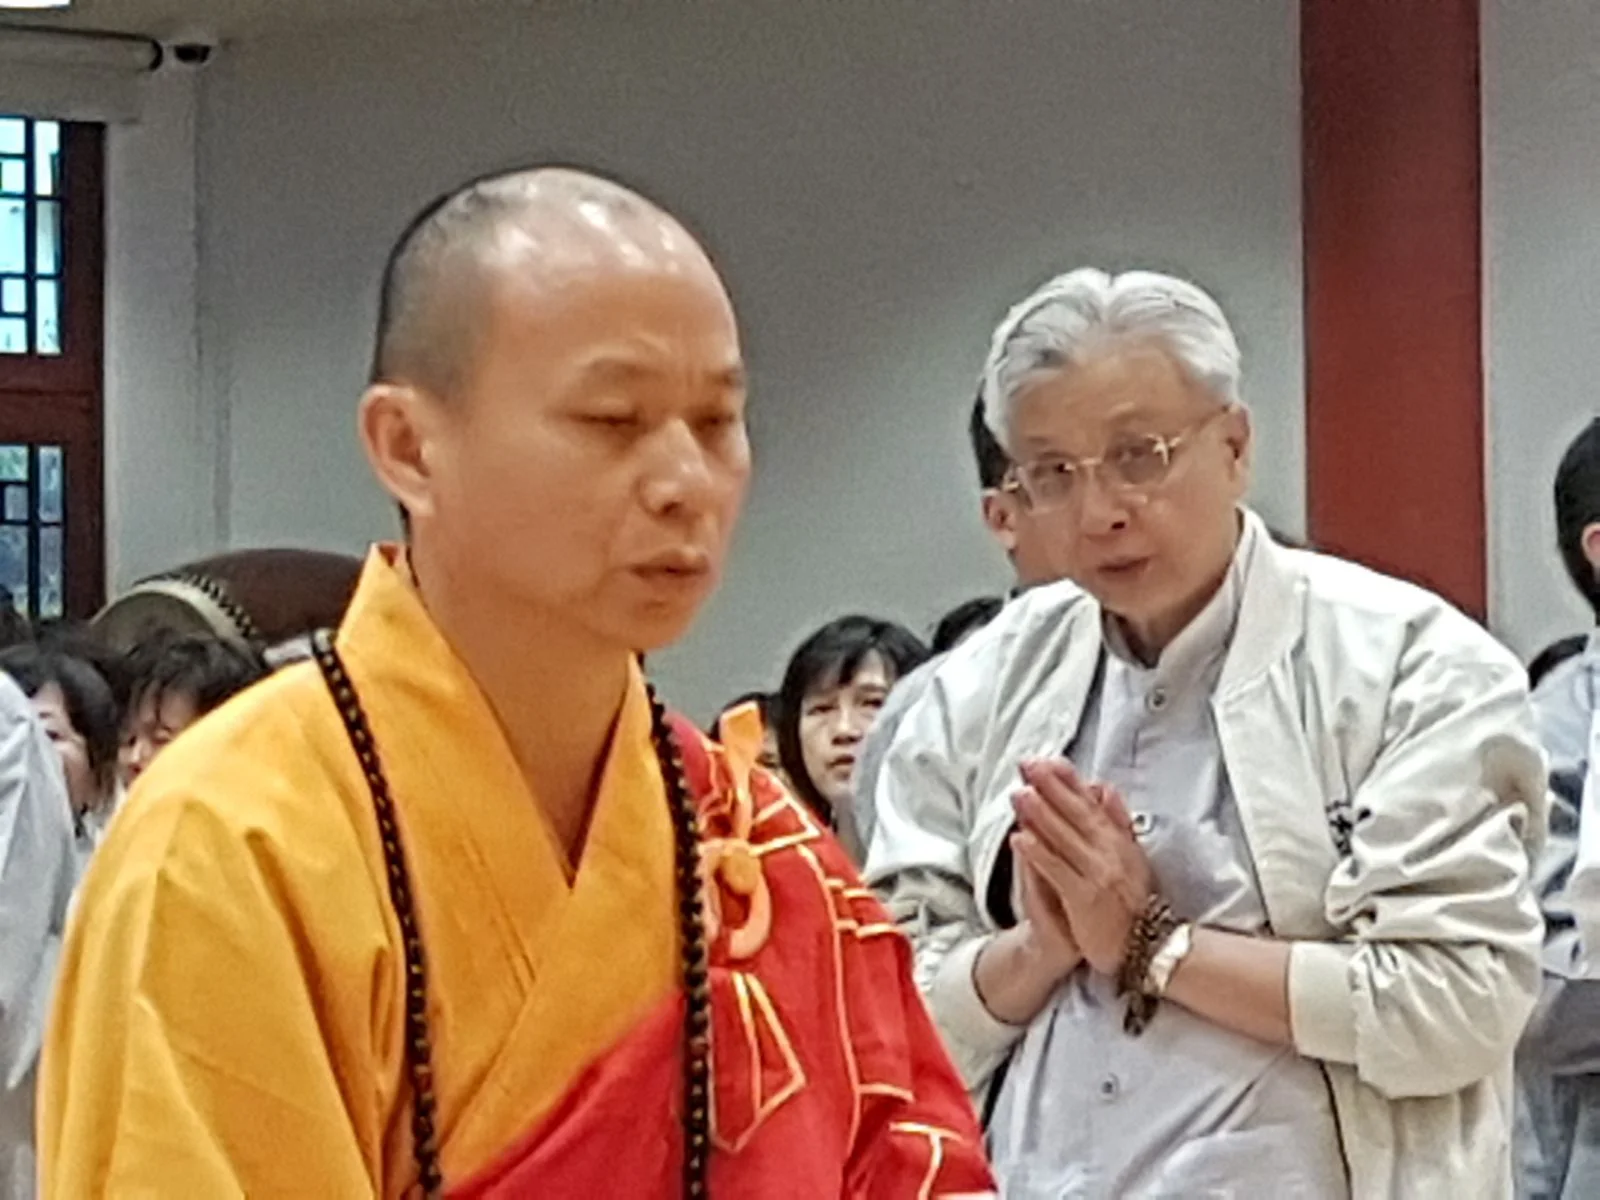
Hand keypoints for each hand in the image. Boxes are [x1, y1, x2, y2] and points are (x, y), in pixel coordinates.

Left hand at [1012, 759, 1152, 976]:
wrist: (1147, 948)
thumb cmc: (1132, 903)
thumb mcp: (1133, 858)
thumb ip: (1117, 822)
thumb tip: (1105, 788)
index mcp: (1118, 842)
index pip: (1090, 804)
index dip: (1069, 781)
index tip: (1049, 760)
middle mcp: (1109, 853)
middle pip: (1075, 814)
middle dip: (1050, 787)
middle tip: (1028, 765)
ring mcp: (1097, 874)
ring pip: (1064, 838)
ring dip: (1040, 813)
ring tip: (1019, 793)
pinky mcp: (1084, 897)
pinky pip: (1057, 871)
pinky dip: (1039, 853)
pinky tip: (1020, 838)